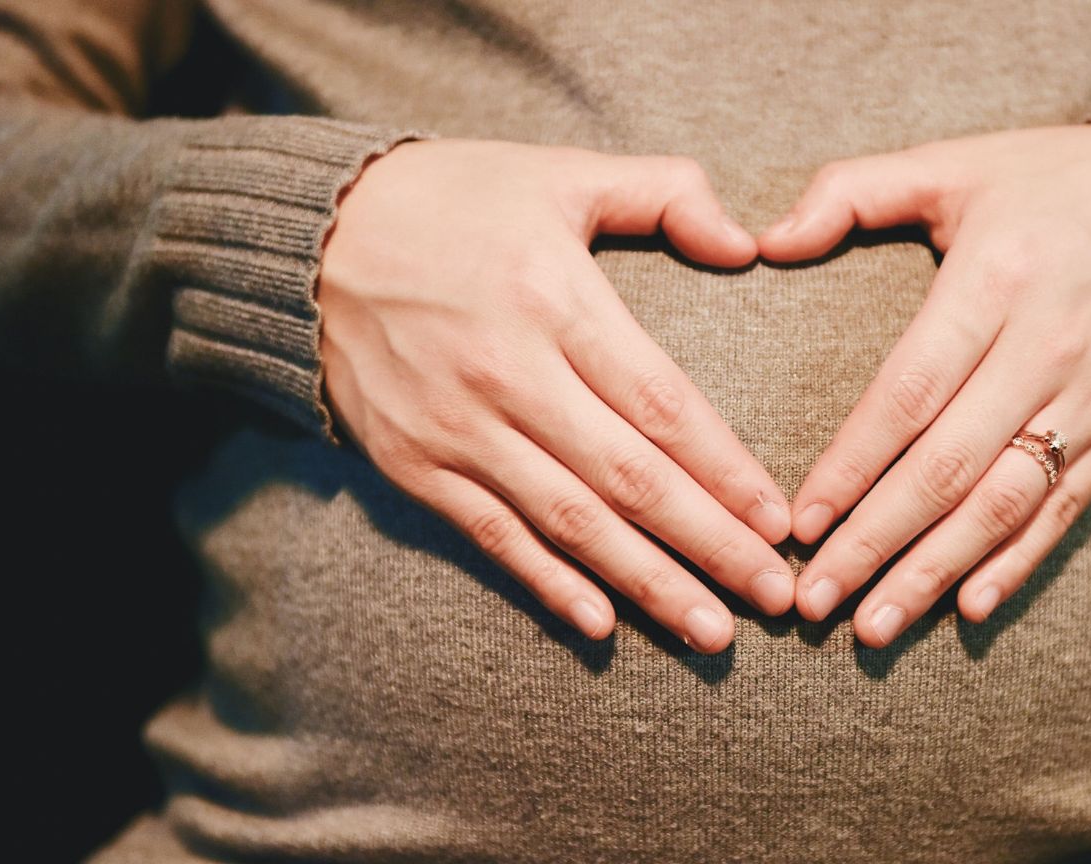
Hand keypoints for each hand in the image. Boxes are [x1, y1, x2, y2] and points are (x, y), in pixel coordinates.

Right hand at [317, 139, 793, 652]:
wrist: (311, 236)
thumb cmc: (453, 200)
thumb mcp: (561, 173)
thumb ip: (664, 193)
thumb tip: (747, 244)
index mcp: (554, 298)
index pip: (661, 404)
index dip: (726, 471)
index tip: (779, 522)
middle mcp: (507, 373)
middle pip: (629, 479)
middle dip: (711, 545)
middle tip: (776, 598)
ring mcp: (455, 428)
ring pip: (570, 523)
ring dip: (647, 583)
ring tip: (713, 631)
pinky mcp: (414, 464)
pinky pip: (492, 537)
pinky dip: (547, 584)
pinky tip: (602, 625)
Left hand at [757, 121, 1090, 646]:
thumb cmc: (1057, 183)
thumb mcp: (956, 162)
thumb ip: (852, 192)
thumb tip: (764, 241)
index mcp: (994, 282)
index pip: (908, 393)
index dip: (851, 465)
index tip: (798, 522)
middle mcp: (1045, 350)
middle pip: (947, 468)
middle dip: (874, 542)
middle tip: (813, 600)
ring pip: (1003, 505)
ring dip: (934, 573)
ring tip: (873, 627)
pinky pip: (1065, 511)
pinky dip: (1017, 564)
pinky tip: (968, 608)